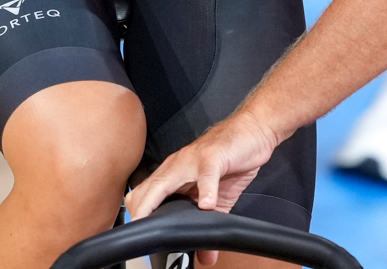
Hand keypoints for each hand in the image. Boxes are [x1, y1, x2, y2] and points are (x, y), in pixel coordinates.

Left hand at [125, 109, 281, 262]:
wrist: (252, 130)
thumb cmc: (229, 159)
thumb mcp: (218, 198)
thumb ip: (209, 223)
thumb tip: (207, 257)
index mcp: (174, 174)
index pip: (144, 194)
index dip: (136, 214)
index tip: (135, 237)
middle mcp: (177, 166)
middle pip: (148, 189)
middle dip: (141, 213)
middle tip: (143, 237)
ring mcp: (193, 160)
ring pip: (168, 180)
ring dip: (160, 202)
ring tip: (162, 224)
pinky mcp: (214, 156)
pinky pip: (207, 175)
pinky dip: (206, 191)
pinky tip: (207, 205)